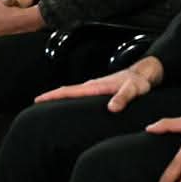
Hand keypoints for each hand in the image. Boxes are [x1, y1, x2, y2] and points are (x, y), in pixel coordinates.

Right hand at [36, 54, 163, 110]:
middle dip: (51, 97)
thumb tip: (111, 108)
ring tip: (48, 107)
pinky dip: (71, 99)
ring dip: (60, 98)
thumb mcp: (133, 90)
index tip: (37, 100)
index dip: (53, 95)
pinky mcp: (100, 91)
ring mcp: (95, 88)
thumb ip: (123, 98)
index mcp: (95, 86)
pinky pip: (81, 95)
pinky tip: (71, 106)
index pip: (69, 90)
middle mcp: (92, 86)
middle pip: (67, 91)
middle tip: (35, 105)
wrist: (145, 73)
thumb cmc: (139, 82)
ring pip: (73, 93)